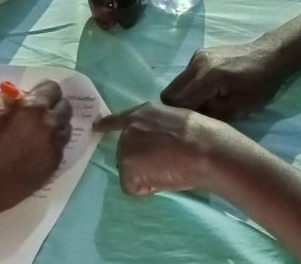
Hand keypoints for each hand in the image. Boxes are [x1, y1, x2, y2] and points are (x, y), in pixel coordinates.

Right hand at [0, 80, 73, 233]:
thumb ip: (3, 100)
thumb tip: (15, 97)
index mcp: (32, 108)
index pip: (52, 89)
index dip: (43, 90)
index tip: (35, 95)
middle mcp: (49, 125)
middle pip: (64, 108)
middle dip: (52, 106)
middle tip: (37, 113)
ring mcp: (53, 147)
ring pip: (65, 128)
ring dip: (55, 125)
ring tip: (37, 132)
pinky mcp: (53, 166)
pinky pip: (60, 148)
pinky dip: (52, 144)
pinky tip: (36, 149)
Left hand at [95, 102, 236, 194]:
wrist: (203, 149)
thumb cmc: (201, 135)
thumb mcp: (174, 120)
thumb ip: (157, 128)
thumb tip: (156, 144)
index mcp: (142, 113)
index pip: (120, 119)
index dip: (108, 124)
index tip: (96, 126)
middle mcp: (129, 129)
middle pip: (128, 152)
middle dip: (143, 161)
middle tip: (167, 162)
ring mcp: (125, 150)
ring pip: (131, 171)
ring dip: (146, 175)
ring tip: (169, 169)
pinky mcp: (127, 171)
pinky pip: (134, 187)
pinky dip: (148, 188)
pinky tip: (164, 179)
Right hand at [161, 40, 288, 118]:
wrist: (270, 55)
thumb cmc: (260, 84)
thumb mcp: (240, 107)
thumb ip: (213, 115)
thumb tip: (192, 120)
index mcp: (207, 77)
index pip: (177, 103)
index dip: (182, 118)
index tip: (193, 127)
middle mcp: (196, 64)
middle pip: (169, 93)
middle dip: (178, 109)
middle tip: (197, 118)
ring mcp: (196, 56)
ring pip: (175, 85)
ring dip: (184, 98)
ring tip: (204, 106)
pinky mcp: (199, 54)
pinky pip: (185, 77)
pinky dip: (190, 88)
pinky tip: (208, 93)